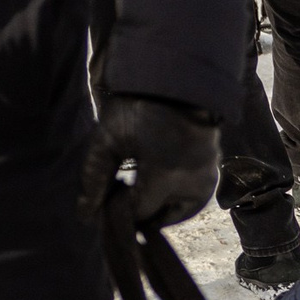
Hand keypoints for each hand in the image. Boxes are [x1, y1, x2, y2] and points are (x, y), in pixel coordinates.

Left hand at [82, 93, 219, 228]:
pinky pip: (191, 200)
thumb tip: (85, 216)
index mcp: (167, 174)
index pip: (139, 211)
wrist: (176, 81)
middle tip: (124, 188)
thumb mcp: (108, 138)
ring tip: (141, 183)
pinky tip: (158, 179)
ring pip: (177, 212)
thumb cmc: (138, 105)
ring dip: (158, 206)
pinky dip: (174, 197)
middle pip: (160, 218)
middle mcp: (193, 182)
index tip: (110, 192)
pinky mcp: (214, 175)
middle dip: (140, 209)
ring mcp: (208, 179)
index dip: (120, 207)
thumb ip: (94, 179)